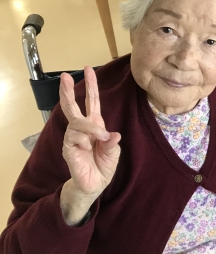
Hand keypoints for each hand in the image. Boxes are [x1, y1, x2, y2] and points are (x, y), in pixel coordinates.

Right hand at [59, 67, 120, 225]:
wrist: (94, 184)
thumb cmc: (103, 166)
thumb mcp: (113, 154)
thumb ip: (112, 144)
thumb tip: (112, 134)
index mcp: (95, 125)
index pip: (91, 102)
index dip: (91, 86)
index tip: (88, 69)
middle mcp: (82, 129)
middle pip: (73, 106)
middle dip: (69, 90)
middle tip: (65, 76)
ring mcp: (73, 137)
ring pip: (77, 122)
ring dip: (91, 128)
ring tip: (100, 138)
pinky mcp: (68, 147)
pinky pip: (75, 136)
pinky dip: (86, 139)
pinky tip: (90, 146)